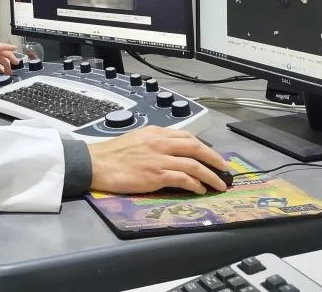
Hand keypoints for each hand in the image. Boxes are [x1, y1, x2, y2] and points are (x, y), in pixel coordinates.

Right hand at [87, 126, 229, 194]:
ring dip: (210, 175)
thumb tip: (171, 151)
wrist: (96, 163)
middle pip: (195, 147)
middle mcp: (160, 142)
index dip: (203, 146)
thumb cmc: (112, 154)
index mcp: (155, 132)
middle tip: (225, 167)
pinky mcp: (156, 175)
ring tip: (219, 183)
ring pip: (193, 164)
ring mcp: (159, 158)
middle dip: (214, 158)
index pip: (187, 136)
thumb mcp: (137, 139)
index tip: (212, 155)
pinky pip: (183, 178)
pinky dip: (195, 184)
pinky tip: (200, 189)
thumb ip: (155, 142)